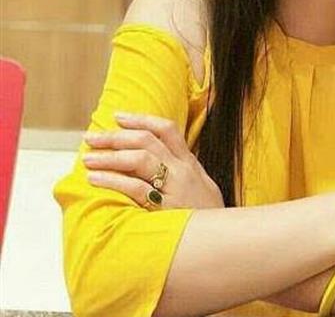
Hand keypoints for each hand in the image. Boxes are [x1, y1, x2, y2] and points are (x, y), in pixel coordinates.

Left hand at [82, 112, 223, 209]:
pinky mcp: (165, 208)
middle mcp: (182, 170)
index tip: (119, 117)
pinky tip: (95, 179)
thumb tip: (155, 164)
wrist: (223, 239)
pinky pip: (136, 188)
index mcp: (189, 163)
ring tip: (88, 159)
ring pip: (139, 159)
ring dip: (110, 157)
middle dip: (116, 137)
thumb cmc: (208, 216)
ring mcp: (175, 187)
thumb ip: (181, 172)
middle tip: (91, 138)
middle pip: (146, 141)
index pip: (166, 130)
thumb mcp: (200, 186)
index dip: (142, 120)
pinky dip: (113, 181)